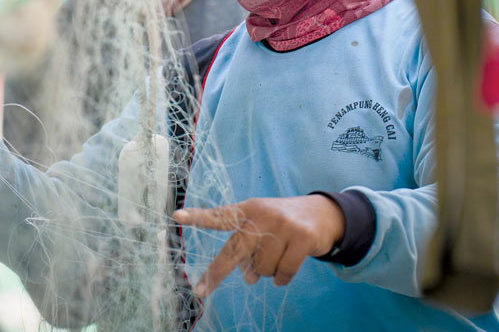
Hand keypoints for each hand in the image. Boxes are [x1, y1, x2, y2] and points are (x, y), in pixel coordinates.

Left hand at [173, 194, 343, 296]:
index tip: (176, 216)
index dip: (198, 217)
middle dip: (217, 273)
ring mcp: (283, 226)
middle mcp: (263, 215)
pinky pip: (283, 274)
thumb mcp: (262, 228)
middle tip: (201, 290)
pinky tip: (284, 272)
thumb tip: (248, 278)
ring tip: (276, 256)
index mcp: (248, 210)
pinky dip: (282, 279)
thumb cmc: (281, 224)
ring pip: (262, 269)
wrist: (322, 214)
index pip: (220, 215)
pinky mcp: (302, 238)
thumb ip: (249, 249)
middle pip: (234, 250)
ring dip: (266, 271)